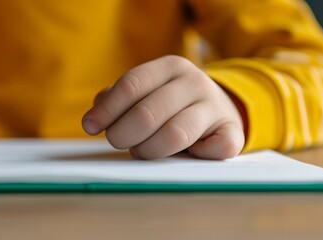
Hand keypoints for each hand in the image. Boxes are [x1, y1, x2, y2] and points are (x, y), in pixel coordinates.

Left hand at [82, 55, 244, 159]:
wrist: (221, 108)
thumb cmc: (170, 103)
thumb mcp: (147, 90)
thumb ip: (118, 98)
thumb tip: (95, 115)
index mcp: (170, 67)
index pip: (131, 85)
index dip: (107, 109)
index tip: (90, 126)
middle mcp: (195, 82)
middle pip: (147, 113)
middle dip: (123, 134)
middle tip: (117, 141)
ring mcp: (215, 107)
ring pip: (175, 135)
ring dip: (149, 150)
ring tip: (141, 151)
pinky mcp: (233, 132)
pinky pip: (215, 149)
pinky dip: (196, 156)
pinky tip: (186, 154)